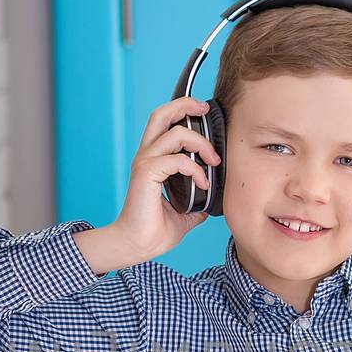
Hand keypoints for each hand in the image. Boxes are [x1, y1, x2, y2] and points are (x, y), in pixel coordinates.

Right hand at [105, 96, 221, 262]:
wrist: (137, 245)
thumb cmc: (155, 231)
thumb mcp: (185, 212)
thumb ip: (197, 200)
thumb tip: (213, 200)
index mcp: (152, 160)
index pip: (164, 123)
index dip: (182, 111)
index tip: (203, 114)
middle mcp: (146, 156)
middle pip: (161, 114)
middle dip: (186, 105)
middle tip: (205, 110)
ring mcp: (145, 163)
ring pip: (175, 133)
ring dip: (200, 143)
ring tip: (213, 161)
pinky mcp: (146, 173)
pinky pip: (177, 160)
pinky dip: (195, 169)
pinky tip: (203, 183)